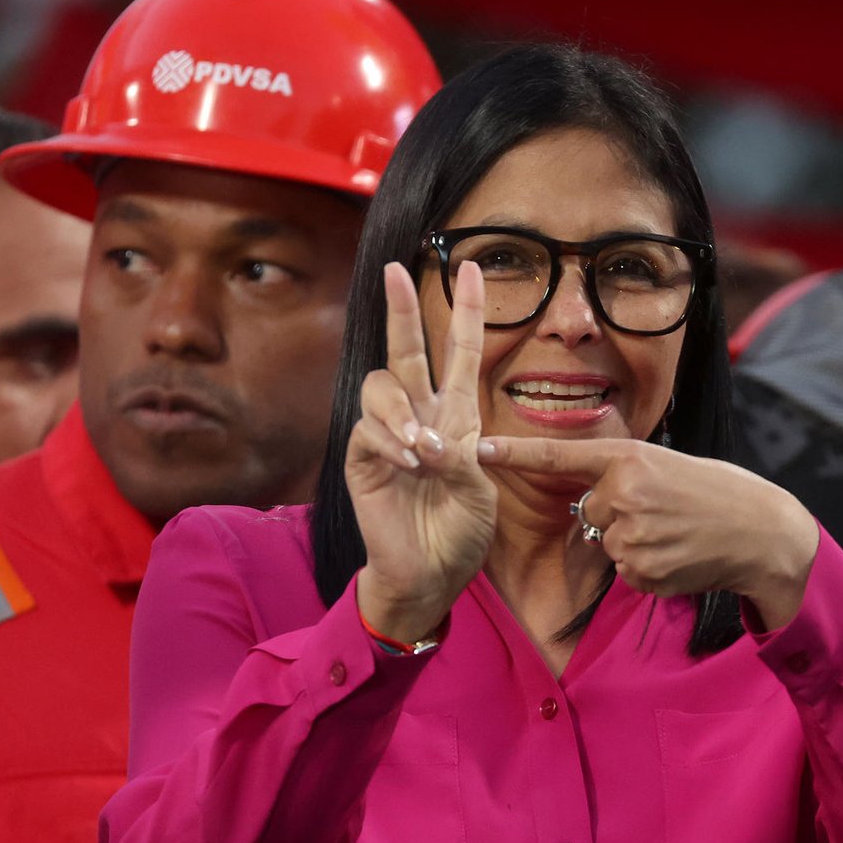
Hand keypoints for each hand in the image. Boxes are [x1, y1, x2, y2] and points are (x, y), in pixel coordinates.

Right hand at [348, 262, 496, 643]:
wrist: (430, 574)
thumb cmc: (460, 533)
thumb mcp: (479, 491)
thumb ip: (461, 458)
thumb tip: (430, 438)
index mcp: (456, 415)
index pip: (459, 353)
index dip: (466, 311)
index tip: (470, 268)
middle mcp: (419, 414)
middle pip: (405, 350)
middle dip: (402, 308)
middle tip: (396, 270)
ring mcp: (386, 434)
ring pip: (382, 387)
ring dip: (403, 411)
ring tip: (423, 449)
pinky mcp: (362, 458)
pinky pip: (369, 431)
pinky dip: (392, 442)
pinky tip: (409, 463)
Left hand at [477, 435, 819, 628]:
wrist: (763, 532)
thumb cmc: (717, 493)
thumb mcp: (667, 466)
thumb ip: (624, 477)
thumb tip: (591, 502)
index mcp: (630, 457)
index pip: (561, 455)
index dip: (516, 454)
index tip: (477, 449)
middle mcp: (625, 493)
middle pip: (590, 511)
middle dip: (616, 516)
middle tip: (665, 512)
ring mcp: (633, 535)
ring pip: (608, 544)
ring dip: (635, 544)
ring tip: (676, 535)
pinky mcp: (642, 570)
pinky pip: (625, 572)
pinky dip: (648, 568)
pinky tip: (678, 556)